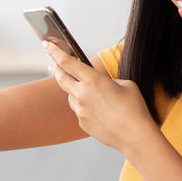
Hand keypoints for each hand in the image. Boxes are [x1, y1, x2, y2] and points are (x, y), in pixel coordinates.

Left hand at [42, 40, 157, 154]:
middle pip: (61, 78)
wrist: (134, 136)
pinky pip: (79, 111)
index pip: (67, 62)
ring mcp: (80, 110)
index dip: (55, 51)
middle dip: (56, 70)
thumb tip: (99, 85)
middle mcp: (82, 94)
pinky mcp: (82, 123)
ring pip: (71, 96)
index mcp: (93, 79)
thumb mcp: (125, 85)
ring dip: (74, 90)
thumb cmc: (134, 108)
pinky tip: (99, 111)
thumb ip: (107, 81)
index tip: (46, 44)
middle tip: (53, 66)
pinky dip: (85, 107)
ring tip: (86, 91)